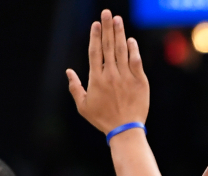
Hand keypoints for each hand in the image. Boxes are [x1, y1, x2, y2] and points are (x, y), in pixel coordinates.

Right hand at [66, 9, 148, 133]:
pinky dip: (133, 50)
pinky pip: (136, 61)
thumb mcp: (83, 106)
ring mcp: (126, 77)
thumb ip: (75, 87)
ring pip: (122, 51)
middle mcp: (111, 75)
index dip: (95, 37)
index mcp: (96, 80)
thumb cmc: (102, 119)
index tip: (95, 24)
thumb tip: (68, 72)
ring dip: (119, 33)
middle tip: (106, 12)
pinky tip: (130, 39)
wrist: (125, 130)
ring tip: (117, 19)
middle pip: (108, 47)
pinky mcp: (140, 81)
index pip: (95, 53)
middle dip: (107, 28)